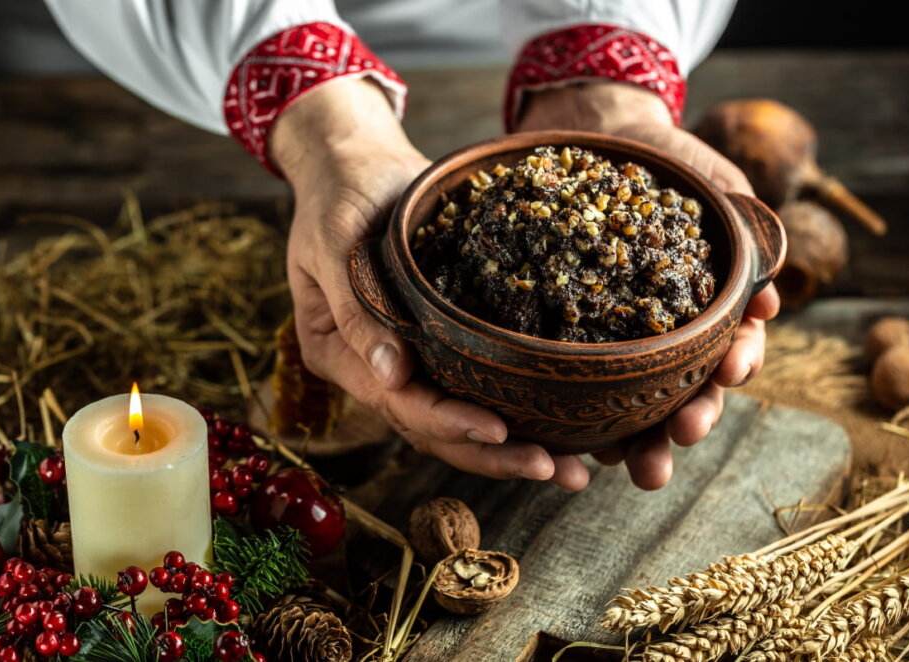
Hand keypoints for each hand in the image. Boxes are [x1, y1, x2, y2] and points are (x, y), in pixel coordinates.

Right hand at [271, 79, 589, 489]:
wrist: (356, 161)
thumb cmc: (338, 192)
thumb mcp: (333, 241)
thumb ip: (356, 310)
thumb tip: (392, 376)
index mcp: (340, 354)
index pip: (398, 404)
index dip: (448, 421)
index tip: (499, 430)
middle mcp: (374, 369)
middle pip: (435, 428)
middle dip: (496, 455)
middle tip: (560, 472)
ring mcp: (407, 360)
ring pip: (459, 418)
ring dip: (513, 447)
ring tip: (575, 468)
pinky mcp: (438, 342)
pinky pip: (476, 384)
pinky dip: (515, 407)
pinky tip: (562, 427)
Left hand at [516, 82, 780, 489]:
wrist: (596, 132)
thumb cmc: (667, 160)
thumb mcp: (714, 186)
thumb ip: (747, 234)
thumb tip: (770, 298)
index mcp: (709, 308)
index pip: (732, 347)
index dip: (737, 363)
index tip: (733, 369)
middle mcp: (666, 334)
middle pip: (686, 389)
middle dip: (690, 418)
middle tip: (681, 437)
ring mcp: (616, 339)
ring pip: (631, 401)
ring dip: (637, 438)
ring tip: (632, 466)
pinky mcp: (569, 336)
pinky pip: (572, 381)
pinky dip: (575, 415)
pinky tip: (572, 441)